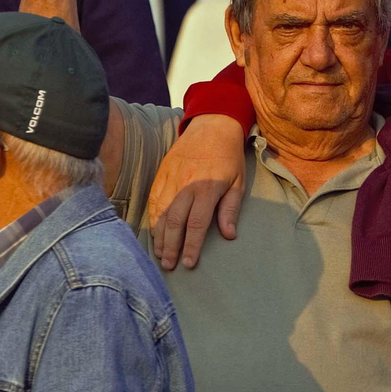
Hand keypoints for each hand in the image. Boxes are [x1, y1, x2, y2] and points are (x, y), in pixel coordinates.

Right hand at [147, 115, 246, 269]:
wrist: (211, 126)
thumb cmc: (228, 156)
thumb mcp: (238, 181)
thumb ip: (231, 208)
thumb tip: (228, 234)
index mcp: (207, 188)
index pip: (197, 224)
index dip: (192, 246)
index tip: (189, 263)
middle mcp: (186, 185)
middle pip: (174, 222)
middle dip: (171, 247)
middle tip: (170, 266)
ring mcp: (171, 179)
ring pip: (160, 213)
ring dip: (159, 236)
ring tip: (160, 255)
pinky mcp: (161, 175)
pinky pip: (153, 201)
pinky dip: (152, 219)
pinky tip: (154, 233)